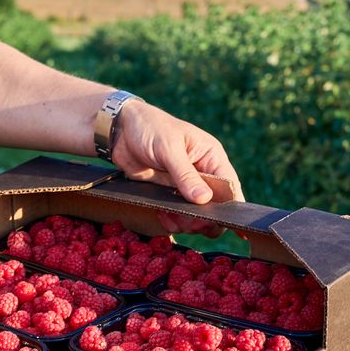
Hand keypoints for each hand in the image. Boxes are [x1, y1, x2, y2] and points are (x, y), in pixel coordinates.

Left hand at [111, 100, 241, 236]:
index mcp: (211, 156)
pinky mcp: (169, 194)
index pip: (229, 186)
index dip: (229, 206)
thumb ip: (185, 175)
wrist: (119, 131)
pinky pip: (177, 215)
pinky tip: (162, 215)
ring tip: (170, 216)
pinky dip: (171, 221)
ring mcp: (185, 185)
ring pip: (196, 214)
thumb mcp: (168, 149)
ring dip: (185, 222)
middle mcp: (202, 172)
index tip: (219, 221)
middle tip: (188, 222)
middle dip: (203, 217)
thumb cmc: (149, 128)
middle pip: (214, 206)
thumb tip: (204, 199)